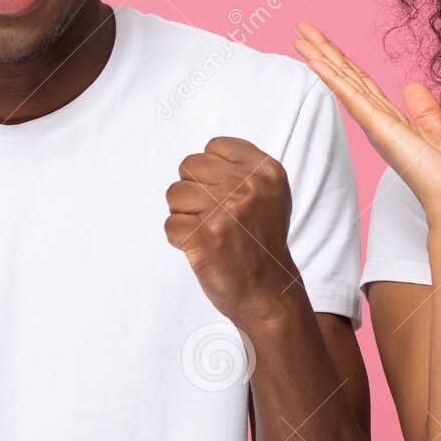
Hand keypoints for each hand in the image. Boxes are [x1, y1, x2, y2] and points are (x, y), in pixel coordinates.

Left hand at [164, 137, 300, 326]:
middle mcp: (248, 187)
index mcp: (266, 171)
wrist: (268, 292)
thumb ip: (242, 169)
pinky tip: (203, 250)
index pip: (213, 147)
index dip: (210, 173)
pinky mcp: (204, 238)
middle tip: (215, 217)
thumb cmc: (261, 243)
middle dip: (194, 191)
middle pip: (189, 166)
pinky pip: (170, 225)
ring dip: (185, 216)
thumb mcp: (270, 195)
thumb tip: (200, 159)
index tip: (225, 197)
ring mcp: (226, 212)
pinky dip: (179, 240)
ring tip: (210, 234)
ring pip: (174, 194)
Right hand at [294, 22, 440, 222]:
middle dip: (325, 52)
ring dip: (321, 59)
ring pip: (344, 83)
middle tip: (302, 29)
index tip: (324, 43)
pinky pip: (351, 96)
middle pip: (348, 78)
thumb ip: (424, 111)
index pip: (363, 83)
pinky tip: (316, 61)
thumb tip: (413, 88)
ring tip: (300, 37)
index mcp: (392, 122)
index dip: (344, 62)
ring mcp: (376, 125)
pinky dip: (332, 77)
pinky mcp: (378, 128)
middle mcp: (379, 121)